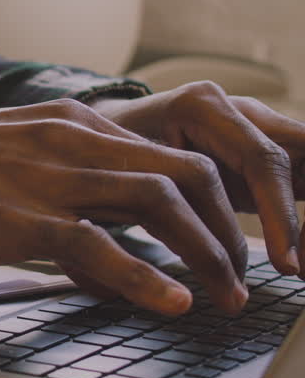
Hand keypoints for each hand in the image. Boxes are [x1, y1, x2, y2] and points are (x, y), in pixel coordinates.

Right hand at [0, 100, 250, 315]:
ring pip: (160, 201)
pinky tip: (171, 301)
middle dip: (228, 231)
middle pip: (187, 173)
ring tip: (221, 298)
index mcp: (68, 122)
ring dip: (206, 255)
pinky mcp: (11, 218)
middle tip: (239, 279)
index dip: (216, 204)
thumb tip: (99, 239)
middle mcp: (67, 140)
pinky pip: (99, 245)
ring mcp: (41, 177)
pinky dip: (146, 277)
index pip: (173, 152)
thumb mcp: (3, 159)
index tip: (224, 246)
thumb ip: (56, 182)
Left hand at [89, 80, 304, 275]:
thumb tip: (150, 270)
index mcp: (201, 107)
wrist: (93, 134)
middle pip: (295, 157)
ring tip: (298, 269)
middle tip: (297, 270)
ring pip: (301, 166)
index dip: (279, 215)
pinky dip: (293, 220)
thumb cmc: (99, 157)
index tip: (283, 263)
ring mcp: (252, 128)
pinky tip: (293, 259)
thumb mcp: (113, 177)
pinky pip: (295, 180)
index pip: (261, 160)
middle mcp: (236, 109)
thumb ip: (143, 207)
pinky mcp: (257, 155)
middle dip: (302, 217)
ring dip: (302, 220)